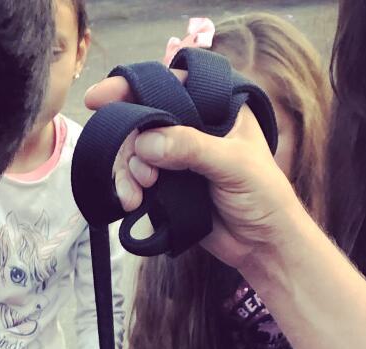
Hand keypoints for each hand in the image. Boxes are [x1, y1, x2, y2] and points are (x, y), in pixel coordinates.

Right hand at [84, 73, 305, 273]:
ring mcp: (178, 159)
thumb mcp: (233, 164)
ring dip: (127, 171)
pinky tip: (132, 203)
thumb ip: (191, 148)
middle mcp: (193, 127)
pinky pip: (137, 181)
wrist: (263, 246)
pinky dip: (129, 190)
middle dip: (130, 143)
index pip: (170, 85)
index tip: (101, 98)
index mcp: (215, 107)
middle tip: (140, 173)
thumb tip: (145, 142)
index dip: (135, 87)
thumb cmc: (264, 196)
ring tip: (135, 195)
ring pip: (136, 153)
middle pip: (144, 119)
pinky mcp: (168, 189)